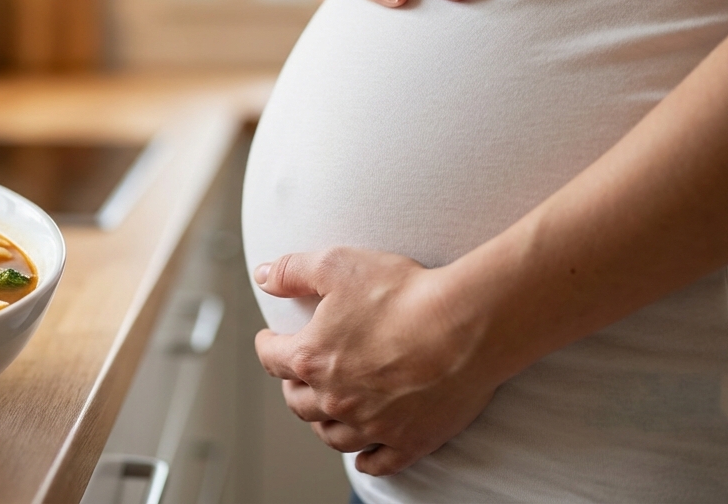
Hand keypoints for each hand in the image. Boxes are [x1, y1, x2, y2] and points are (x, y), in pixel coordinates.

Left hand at [253, 247, 500, 475]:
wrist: (466, 325)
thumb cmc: (404, 294)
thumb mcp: (337, 266)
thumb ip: (291, 271)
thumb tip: (261, 276)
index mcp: (312, 358)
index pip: (271, 358)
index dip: (266, 346)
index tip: (269, 340)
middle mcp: (336, 398)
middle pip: (298, 402)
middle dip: (292, 386)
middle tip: (296, 376)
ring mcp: (372, 424)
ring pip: (332, 436)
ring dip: (322, 424)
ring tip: (325, 412)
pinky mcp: (409, 440)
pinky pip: (378, 462)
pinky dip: (366, 459)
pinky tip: (363, 455)